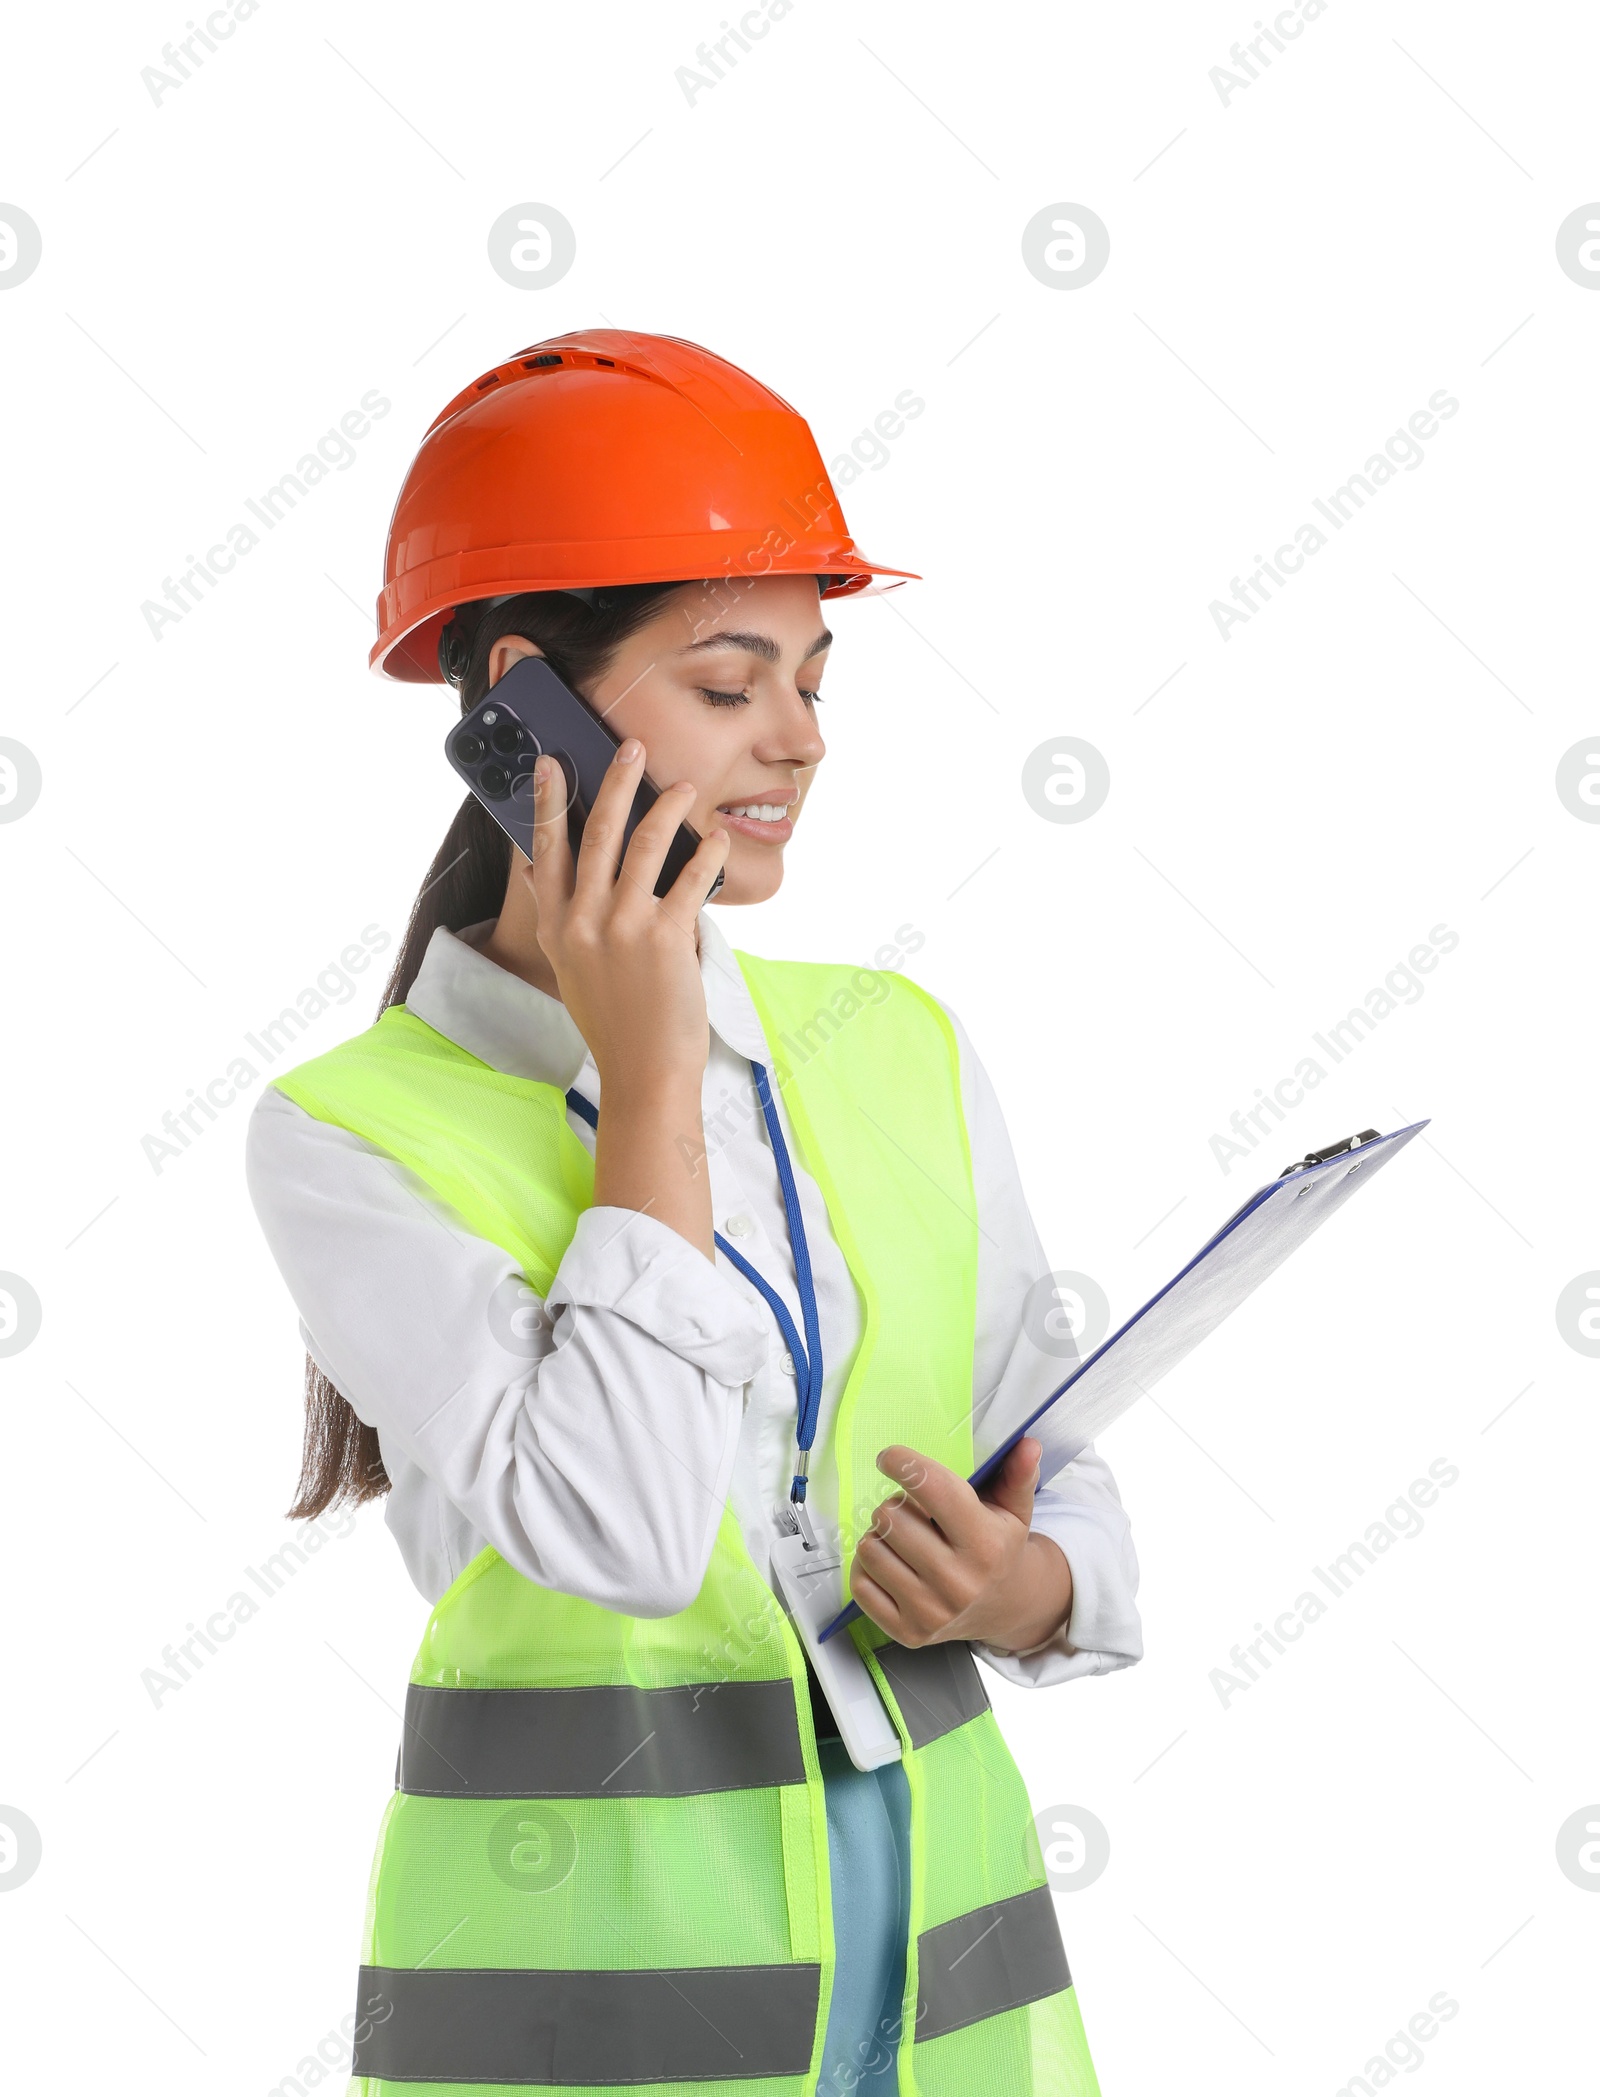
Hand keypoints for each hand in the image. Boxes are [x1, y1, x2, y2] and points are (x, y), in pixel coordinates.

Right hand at [523, 738, 729, 1095]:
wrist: (645, 1073)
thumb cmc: (615, 1022)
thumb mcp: (571, 969)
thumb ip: (563, 919)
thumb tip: (547, 870)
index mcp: (558, 928)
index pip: (547, 849)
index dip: (550, 802)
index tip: (552, 763)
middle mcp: (584, 922)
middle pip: (596, 833)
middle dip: (616, 782)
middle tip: (632, 749)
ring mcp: (623, 928)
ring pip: (644, 844)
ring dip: (668, 807)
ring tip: (685, 789)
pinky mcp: (666, 938)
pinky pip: (690, 878)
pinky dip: (707, 853)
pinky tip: (718, 839)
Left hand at [849, 1437, 1073, 1652]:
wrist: (1004, 1609)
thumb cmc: (1000, 1549)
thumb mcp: (1014, 1510)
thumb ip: (1018, 1475)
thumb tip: (1027, 1445)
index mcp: (985, 1545)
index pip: (932, 1488)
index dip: (904, 1463)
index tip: (891, 1456)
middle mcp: (958, 1582)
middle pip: (891, 1517)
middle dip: (895, 1505)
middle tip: (911, 1512)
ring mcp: (931, 1611)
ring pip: (870, 1548)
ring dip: (880, 1535)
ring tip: (903, 1539)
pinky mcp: (907, 1632)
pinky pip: (860, 1583)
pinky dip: (868, 1567)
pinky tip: (891, 1564)